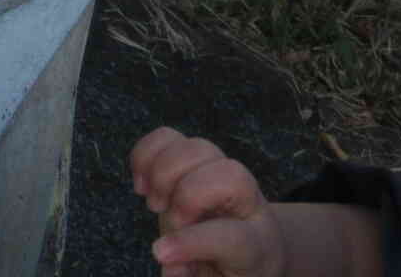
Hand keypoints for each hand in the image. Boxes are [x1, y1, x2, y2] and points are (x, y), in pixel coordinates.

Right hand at [130, 128, 286, 276]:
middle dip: (186, 194)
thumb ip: (194, 276)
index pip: (234, 237)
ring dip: (164, 172)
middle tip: (163, 217)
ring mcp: (221, 172)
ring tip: (153, 202)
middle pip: (228, 176)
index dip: (194, 242)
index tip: (160, 252)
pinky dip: (146, 154)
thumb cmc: (231, 268)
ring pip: (198, 148)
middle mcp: (248, 201)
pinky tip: (142, 182)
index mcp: (258, 245)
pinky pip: (168, 137)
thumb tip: (170, 266)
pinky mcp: (195, 156)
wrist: (250, 244)